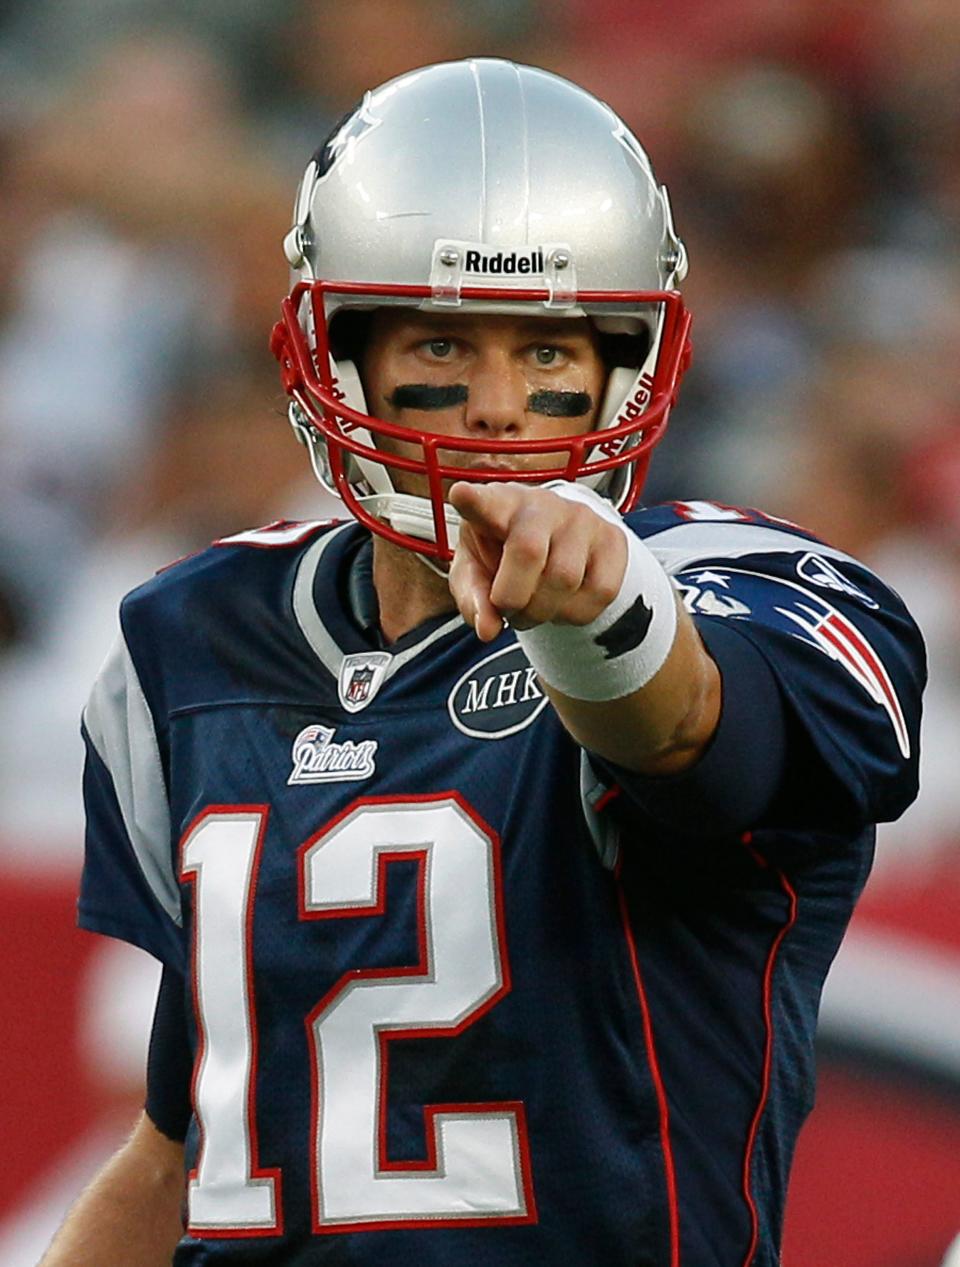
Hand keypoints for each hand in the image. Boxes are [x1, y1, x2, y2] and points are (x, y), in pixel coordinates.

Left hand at [447, 482, 627, 641]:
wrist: (551, 546)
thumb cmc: (502, 555)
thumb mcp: (474, 574)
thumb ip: (473, 599)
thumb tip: (487, 629)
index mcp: (498, 506)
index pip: (486, 502)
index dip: (474, 501)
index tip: (461, 496)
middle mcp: (542, 505)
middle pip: (528, 552)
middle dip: (513, 598)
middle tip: (508, 608)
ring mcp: (583, 519)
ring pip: (565, 579)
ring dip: (543, 611)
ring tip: (533, 607)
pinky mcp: (613, 540)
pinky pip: (599, 592)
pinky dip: (575, 614)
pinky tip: (562, 603)